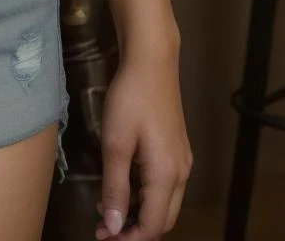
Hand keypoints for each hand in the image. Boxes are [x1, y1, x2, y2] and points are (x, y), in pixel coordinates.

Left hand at [95, 48, 191, 238]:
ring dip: (139, 213)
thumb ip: (115, 187)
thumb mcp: (115, 143)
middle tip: (103, 228)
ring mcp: (182, 160)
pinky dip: (145, 195)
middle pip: (162, 220)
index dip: (128, 239)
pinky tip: (123, 185)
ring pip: (164, 204)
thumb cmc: (131, 98)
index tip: (103, 237)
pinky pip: (165, 186)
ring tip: (107, 207)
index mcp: (167, 175)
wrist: (152, 61)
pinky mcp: (177, 149)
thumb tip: (114, 226)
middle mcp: (181, 173)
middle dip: (134, 230)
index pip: (152, 226)